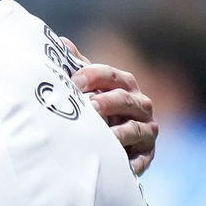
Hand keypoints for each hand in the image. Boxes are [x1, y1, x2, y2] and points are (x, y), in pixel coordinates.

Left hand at [68, 51, 158, 174]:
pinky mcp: (145, 155)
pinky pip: (141, 159)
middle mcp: (139, 105)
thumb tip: (60, 43)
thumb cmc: (90, 112)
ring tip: (104, 136)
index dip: (92, 76)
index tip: (73, 83)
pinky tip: (119, 163)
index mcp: (122, 85)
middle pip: (125, 100)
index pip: (111, 76)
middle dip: (107, 102)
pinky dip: (132, 161)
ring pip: (136, 128)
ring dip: (121, 132)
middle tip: (89, 108)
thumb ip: (74, 68)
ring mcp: (145, 130)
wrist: (103, 146)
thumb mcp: (82, 89)